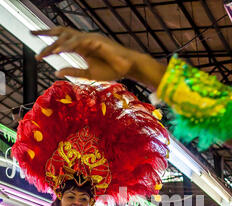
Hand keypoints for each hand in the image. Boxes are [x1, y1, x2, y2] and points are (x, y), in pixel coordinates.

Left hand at [32, 27, 165, 88]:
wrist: (128, 68)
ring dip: (56, 44)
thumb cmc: (111, 70)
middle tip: (31, 33)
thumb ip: (73, 71)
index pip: (62, 40)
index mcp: (82, 46)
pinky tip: (59, 50)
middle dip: (45, 32)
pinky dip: (68, 45)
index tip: (38, 55)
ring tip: (46, 52)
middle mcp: (84, 39)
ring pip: (68, 36)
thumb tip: (56, 72)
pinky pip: (79, 41)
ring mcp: (90, 38)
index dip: (49, 45)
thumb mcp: (88, 73)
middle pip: (61, 32)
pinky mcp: (96, 41)